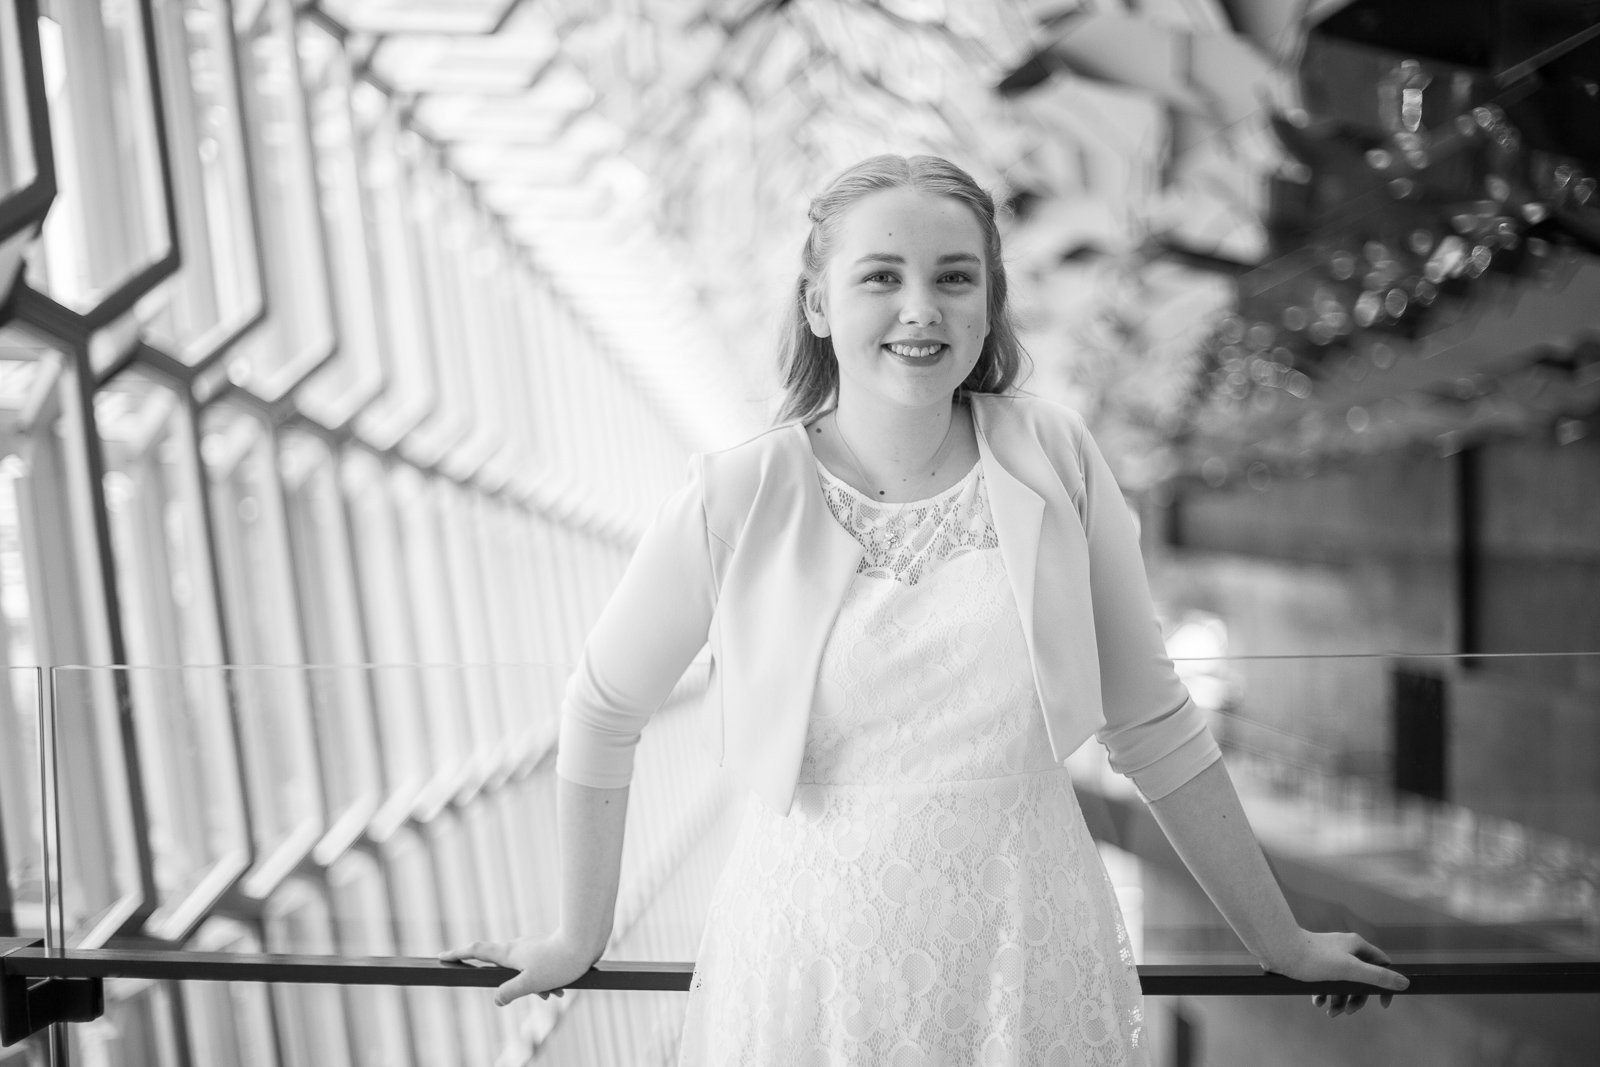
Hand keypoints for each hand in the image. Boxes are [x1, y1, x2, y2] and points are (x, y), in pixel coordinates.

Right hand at [438, 932, 598, 1006]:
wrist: (585, 941)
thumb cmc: (559, 963)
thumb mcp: (531, 983)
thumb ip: (510, 992)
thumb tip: (496, 999)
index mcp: (508, 953)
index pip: (476, 952)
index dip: (458, 954)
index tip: (441, 957)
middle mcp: (517, 947)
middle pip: (499, 964)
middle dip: (507, 983)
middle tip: (522, 988)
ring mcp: (530, 947)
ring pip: (522, 971)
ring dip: (533, 986)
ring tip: (553, 993)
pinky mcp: (544, 950)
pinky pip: (537, 970)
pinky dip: (543, 982)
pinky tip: (559, 990)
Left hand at [1261, 929, 1409, 1016]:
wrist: (1279, 950)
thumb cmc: (1314, 958)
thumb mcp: (1350, 970)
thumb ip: (1377, 977)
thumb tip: (1404, 982)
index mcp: (1357, 946)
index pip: (1382, 965)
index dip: (1386, 985)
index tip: (1382, 1004)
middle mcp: (1345, 948)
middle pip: (1361, 978)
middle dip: (1356, 997)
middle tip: (1347, 1012)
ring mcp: (1329, 955)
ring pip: (1342, 982)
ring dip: (1338, 999)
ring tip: (1329, 1012)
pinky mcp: (1314, 963)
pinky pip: (1326, 981)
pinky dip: (1324, 993)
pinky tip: (1317, 1002)